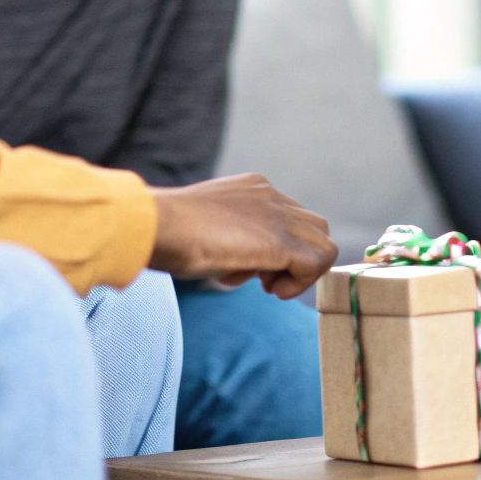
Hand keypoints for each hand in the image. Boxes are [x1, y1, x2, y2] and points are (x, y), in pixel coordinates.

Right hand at [147, 173, 336, 298]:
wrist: (157, 225)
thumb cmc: (167, 232)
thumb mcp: (207, 230)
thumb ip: (231, 240)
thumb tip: (241, 265)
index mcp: (253, 189)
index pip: (289, 218)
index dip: (278, 249)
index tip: (251, 268)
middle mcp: (271, 195)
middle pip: (314, 228)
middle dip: (296, 259)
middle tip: (263, 279)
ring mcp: (279, 216)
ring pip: (323, 244)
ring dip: (301, 272)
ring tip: (268, 285)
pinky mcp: (282, 241)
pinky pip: (318, 262)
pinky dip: (300, 284)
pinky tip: (272, 290)